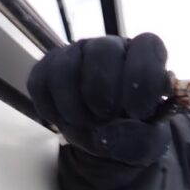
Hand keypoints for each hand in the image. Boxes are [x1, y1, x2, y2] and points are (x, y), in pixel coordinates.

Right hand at [27, 33, 170, 131]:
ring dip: (73, 105)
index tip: (137, 112)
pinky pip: (40, 82)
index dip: (142, 77)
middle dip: (102, 93)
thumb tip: (108, 132)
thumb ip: (141, 138)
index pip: (147, 46)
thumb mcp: (149, 144)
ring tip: (85, 124)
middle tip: (105, 118)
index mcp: (145, 57)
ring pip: (66, 66)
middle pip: (102, 50)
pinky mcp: (49, 67)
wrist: (107, 141)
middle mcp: (112, 47)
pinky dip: (51, 109)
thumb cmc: (134, 134)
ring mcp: (78, 54)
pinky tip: (65, 121)